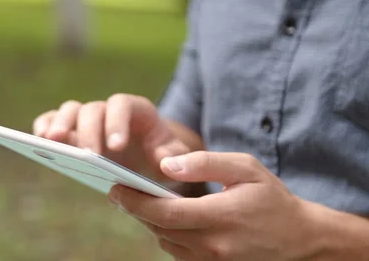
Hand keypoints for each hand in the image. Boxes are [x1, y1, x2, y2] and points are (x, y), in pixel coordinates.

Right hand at [32, 94, 190, 180]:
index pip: (122, 105)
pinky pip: (53, 120)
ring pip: (70, 110)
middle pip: (93, 109)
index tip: (117, 147)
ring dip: (60, 124)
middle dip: (89, 131)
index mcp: (136, 110)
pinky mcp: (71, 128)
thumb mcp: (172, 154)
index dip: (117, 123)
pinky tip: (40, 141)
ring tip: (53, 142)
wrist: (147, 152)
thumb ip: (174, 156)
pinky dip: (45, 126)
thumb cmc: (160, 152)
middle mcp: (109, 109)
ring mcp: (88, 117)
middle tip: (87, 155)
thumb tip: (164, 164)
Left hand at [108, 151, 320, 260]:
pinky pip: (176, 250)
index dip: (134, 201)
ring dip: (148, 221)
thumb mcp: (244, 168)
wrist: (298, 238)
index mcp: (220, 217)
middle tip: (117, 191)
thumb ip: (205, 163)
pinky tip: (163, 216)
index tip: (115, 188)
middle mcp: (212, 245)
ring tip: (137, 200)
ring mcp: (211, 260)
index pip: (165, 213)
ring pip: (164, 240)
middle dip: (134, 209)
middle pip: (158, 228)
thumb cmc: (271, 198)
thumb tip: (165, 166)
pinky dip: (164, 232)